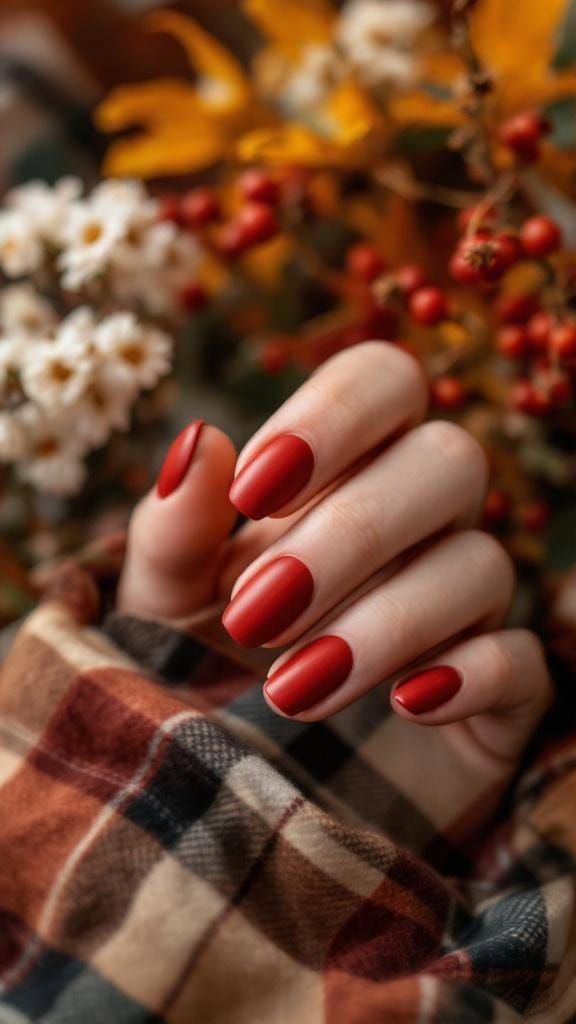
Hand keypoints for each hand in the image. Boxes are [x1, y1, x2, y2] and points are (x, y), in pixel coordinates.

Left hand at [118, 343, 550, 772]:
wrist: (243, 792)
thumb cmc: (203, 672)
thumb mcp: (164, 606)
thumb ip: (174, 530)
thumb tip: (198, 438)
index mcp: (343, 474)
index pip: (384, 382)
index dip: (333, 417)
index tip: (253, 490)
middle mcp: (420, 523)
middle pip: (450, 461)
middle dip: (354, 532)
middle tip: (255, 615)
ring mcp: (466, 606)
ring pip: (481, 564)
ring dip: (388, 620)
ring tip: (292, 688)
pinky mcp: (498, 694)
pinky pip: (522, 661)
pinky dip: (471, 675)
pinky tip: (405, 704)